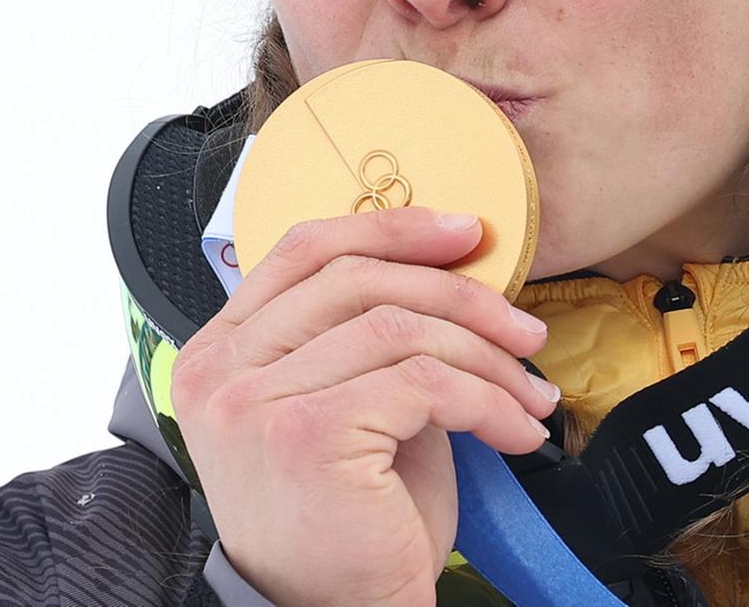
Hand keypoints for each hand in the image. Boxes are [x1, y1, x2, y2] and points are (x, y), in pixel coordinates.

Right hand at [169, 207, 557, 606]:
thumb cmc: (350, 520)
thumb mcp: (348, 405)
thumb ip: (365, 335)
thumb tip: (451, 265)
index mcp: (220, 350)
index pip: (306, 250)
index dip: (394, 228)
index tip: (467, 233)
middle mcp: (222, 370)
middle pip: (361, 280)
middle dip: (462, 297)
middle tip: (524, 329)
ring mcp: (255, 402)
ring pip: (400, 328)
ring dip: (487, 358)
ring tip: (527, 392)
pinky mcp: (306, 435)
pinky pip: (424, 383)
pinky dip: (487, 401)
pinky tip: (512, 430)